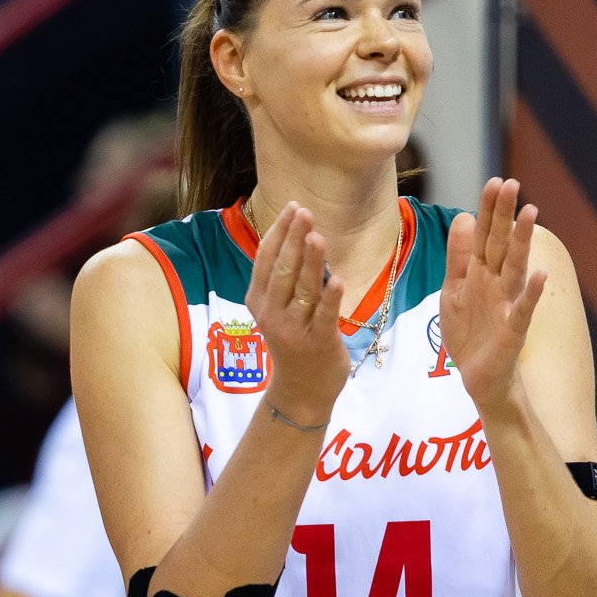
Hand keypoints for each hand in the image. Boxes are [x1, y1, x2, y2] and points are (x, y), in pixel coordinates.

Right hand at [244, 203, 348, 424]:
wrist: (301, 389)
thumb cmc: (294, 340)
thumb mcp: (279, 309)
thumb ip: (286, 278)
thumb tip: (303, 236)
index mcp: (258, 300)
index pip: (266, 259)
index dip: (279, 232)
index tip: (293, 207)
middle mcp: (271, 313)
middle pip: (283, 270)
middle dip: (293, 239)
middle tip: (304, 212)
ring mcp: (293, 329)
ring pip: (302, 290)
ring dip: (310, 262)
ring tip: (316, 236)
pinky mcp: (318, 342)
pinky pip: (324, 316)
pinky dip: (330, 298)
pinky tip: (338, 280)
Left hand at [440, 177, 548, 410]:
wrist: (478, 377)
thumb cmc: (469, 332)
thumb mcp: (453, 290)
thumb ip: (457, 256)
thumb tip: (463, 217)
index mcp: (479, 273)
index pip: (485, 235)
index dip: (489, 209)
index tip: (495, 181)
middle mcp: (496, 283)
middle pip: (501, 243)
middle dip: (505, 215)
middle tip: (512, 183)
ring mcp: (507, 304)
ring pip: (515, 267)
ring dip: (522, 241)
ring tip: (531, 213)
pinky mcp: (514, 330)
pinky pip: (524, 308)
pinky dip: (532, 292)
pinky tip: (541, 273)